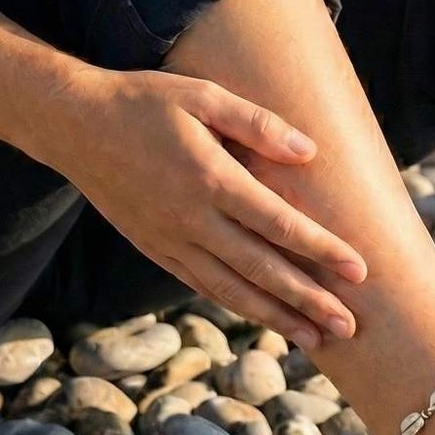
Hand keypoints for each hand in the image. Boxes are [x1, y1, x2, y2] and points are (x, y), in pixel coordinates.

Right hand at [51, 69, 366, 347]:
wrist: (74, 126)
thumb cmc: (145, 102)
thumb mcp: (203, 95)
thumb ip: (257, 123)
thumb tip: (310, 152)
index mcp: (210, 179)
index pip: (279, 224)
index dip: (322, 249)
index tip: (360, 271)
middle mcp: (192, 219)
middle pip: (261, 268)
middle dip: (309, 300)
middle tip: (350, 327)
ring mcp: (171, 239)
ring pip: (232, 289)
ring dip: (277, 317)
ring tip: (316, 339)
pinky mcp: (156, 249)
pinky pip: (203, 286)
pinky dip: (237, 306)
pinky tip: (265, 319)